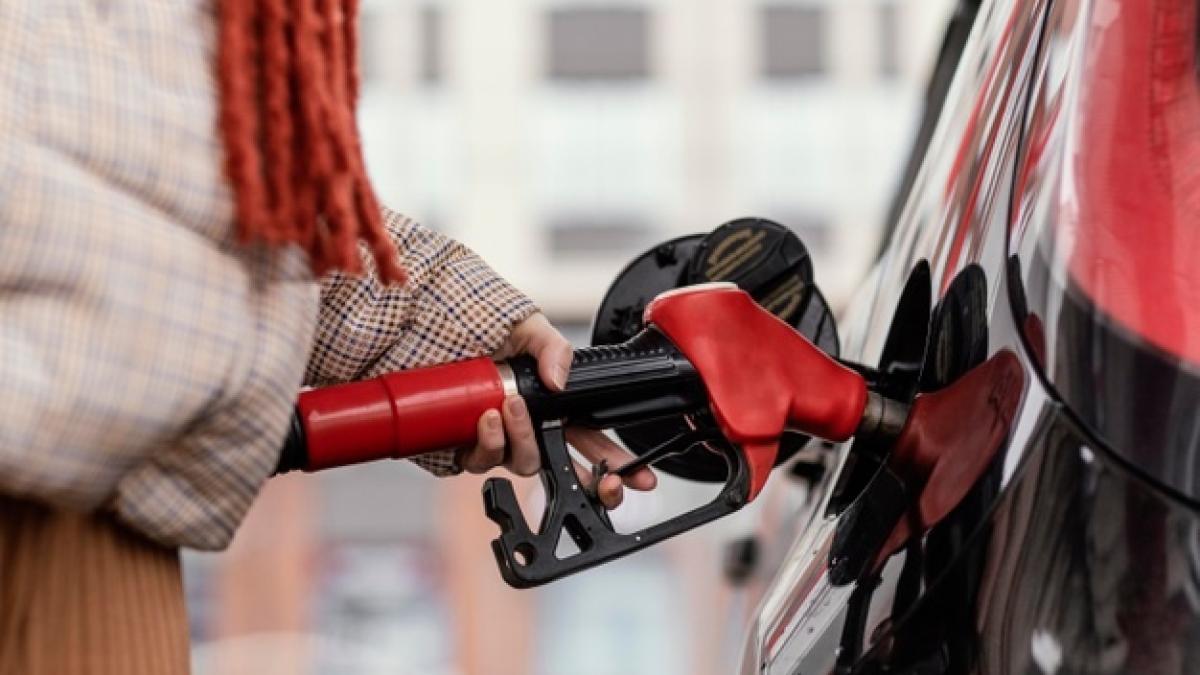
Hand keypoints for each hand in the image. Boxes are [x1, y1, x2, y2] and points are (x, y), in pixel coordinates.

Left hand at [454, 313, 656, 508]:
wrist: (430, 332)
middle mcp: (528, 430)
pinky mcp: (468, 448)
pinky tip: (487, 419)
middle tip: (580, 459)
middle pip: (562, 466)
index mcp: (553, 408)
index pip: (591, 440)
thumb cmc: (482, 331)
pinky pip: (484, 462)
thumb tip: (559, 381)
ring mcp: (500, 441)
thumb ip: (553, 347)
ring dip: (522, 438)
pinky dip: (490, 443)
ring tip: (510, 406)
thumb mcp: (528, 328)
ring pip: (524, 463)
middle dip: (586, 479)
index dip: (617, 463)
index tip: (640, 479)